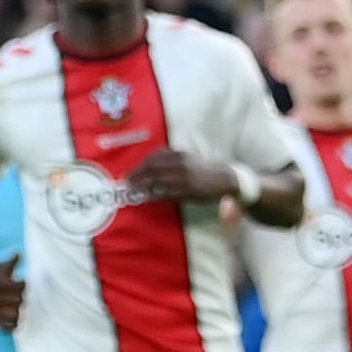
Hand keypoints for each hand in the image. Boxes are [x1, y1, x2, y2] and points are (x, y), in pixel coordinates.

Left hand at [131, 150, 246, 205]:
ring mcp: (184, 176)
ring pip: (158, 181)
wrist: (225, 177)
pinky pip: (168, 192)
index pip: (154, 158)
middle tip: (126, 182)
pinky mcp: (189, 189)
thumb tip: (150, 167)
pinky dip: (156, 195)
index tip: (129, 173)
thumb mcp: (187, 158)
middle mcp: (180, 163)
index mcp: (179, 154)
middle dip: (137, 175)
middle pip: (152, 168)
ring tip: (133, 191)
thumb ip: (171, 160)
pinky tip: (149, 198)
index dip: (140, 166)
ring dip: (143, 186)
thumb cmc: (203, 168)